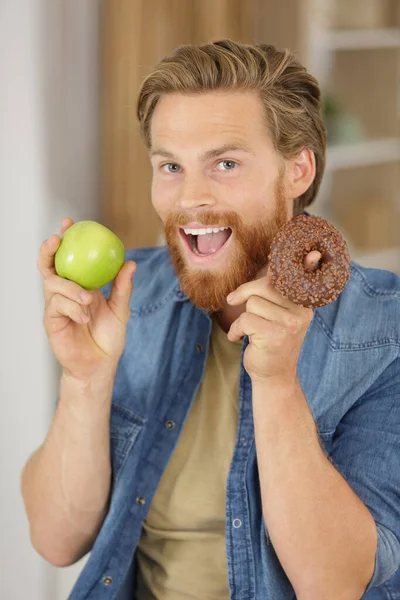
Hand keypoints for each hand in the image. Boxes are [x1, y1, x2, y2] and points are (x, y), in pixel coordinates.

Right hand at [38, 218, 135, 380]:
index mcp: (79, 285)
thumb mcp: (120, 309)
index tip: (70, 222)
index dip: (66, 239)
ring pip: (53, 285)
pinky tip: (84, 317)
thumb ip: (123, 287)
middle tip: (58, 239)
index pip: (69, 258)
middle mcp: (64, 292)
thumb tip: (130, 263)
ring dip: (71, 288)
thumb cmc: (108, 337)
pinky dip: (73, 308)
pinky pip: (57, 306)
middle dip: (48, 249)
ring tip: (88, 298)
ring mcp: (56, 306)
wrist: (100, 365)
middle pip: (48, 266)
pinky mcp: (52, 321)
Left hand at [226, 268, 312, 384]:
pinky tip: (239, 339)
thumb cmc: (272, 342)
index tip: (312, 252)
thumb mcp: (279, 316)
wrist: (274, 377)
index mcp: (304, 305)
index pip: (296, 278)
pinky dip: (236, 330)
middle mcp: (301, 312)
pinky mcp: (274, 335)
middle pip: (266, 285)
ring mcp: (289, 324)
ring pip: (253, 303)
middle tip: (233, 299)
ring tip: (247, 331)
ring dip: (242, 318)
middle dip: (245, 291)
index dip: (299, 263)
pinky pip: (245, 319)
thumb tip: (273, 267)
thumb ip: (277, 293)